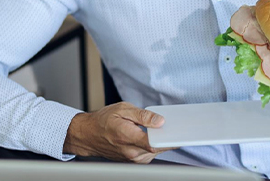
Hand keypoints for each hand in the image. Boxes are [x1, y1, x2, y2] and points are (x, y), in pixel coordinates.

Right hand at [62, 102, 178, 162]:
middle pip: (158, 148)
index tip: (181, 132)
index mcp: (127, 137)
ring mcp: (132, 159)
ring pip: (156, 152)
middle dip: (170, 137)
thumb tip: (160, 121)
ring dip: (163, 141)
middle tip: (181, 126)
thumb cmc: (103, 120)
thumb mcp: (123, 109)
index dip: (170, 139)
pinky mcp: (134, 160)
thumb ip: (143, 115)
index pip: (153, 143)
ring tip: (171, 128)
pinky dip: (157, 145)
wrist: (88, 135)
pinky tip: (159, 134)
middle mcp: (131, 152)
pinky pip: (151, 153)